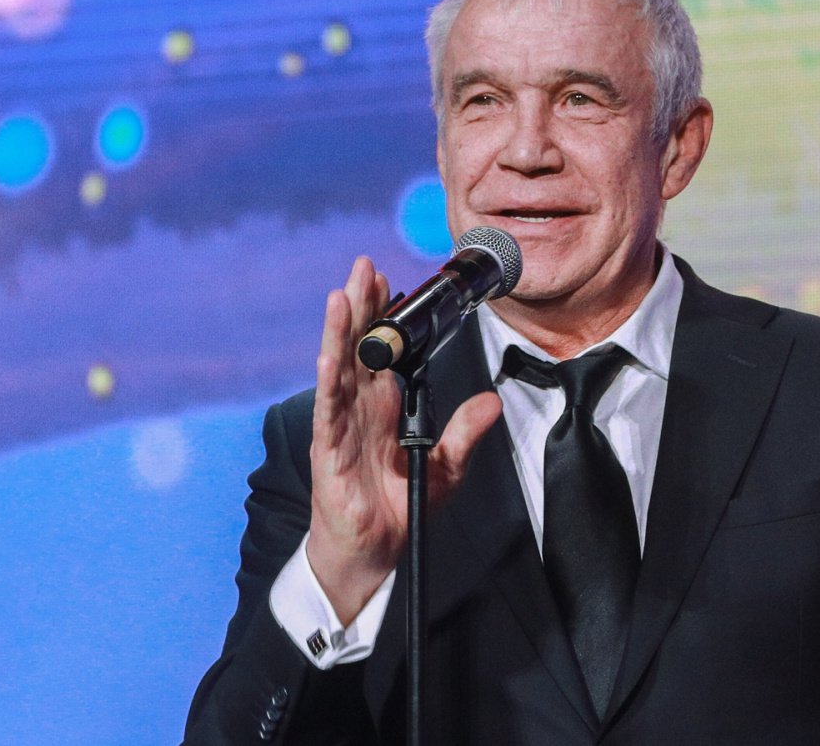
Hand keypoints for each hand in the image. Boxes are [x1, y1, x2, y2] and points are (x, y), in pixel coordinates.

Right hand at [306, 257, 503, 624]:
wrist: (373, 554)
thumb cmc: (399, 509)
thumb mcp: (444, 466)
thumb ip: (465, 433)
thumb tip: (491, 401)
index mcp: (382, 407)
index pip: (381, 351)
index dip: (383, 316)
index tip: (388, 279)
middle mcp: (358, 409)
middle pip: (357, 347)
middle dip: (360, 307)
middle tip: (362, 266)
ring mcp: (340, 426)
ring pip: (338, 369)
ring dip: (339, 332)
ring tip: (342, 294)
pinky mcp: (329, 451)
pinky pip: (329, 411)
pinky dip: (328, 382)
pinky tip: (329, 355)